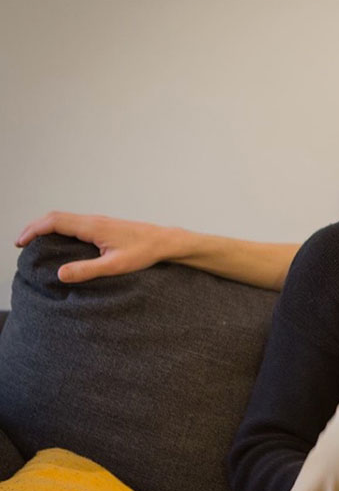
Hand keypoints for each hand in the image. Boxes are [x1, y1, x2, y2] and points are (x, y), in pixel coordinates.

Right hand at [16, 211, 178, 282]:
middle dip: (34, 227)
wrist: (165, 241)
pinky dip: (59, 227)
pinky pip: (75, 222)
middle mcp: (93, 220)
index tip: (20, 243)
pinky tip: (58, 240)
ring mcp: (99, 221)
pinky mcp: (104, 225)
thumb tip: (60, 274)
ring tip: (33, 241)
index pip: (54, 222)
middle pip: (55, 217)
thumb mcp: (115, 266)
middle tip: (20, 243)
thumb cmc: (144, 252)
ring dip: (46, 226)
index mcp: (92, 226)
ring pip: (65, 218)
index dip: (33, 230)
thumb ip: (87, 270)